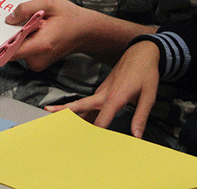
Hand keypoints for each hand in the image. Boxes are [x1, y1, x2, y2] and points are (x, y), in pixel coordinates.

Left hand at [4, 0, 96, 70]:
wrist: (85, 32)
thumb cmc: (70, 17)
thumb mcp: (50, 4)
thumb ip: (27, 8)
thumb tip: (9, 19)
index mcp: (41, 44)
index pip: (11, 51)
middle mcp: (37, 59)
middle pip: (11, 48)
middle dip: (12, 33)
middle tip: (22, 19)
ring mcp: (37, 63)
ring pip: (16, 49)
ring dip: (20, 36)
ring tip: (36, 25)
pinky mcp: (36, 63)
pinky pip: (22, 51)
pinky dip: (25, 40)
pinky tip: (37, 31)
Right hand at [45, 40, 159, 137]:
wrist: (142, 52)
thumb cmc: (146, 73)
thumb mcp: (149, 96)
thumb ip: (141, 117)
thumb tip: (137, 136)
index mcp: (115, 97)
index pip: (102, 120)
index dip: (96, 133)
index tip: (88, 144)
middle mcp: (104, 94)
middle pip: (80, 105)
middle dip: (64, 111)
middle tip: (47, 115)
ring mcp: (101, 91)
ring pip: (81, 104)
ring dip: (67, 111)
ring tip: (52, 118)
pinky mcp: (102, 90)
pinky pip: (87, 102)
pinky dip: (78, 110)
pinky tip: (75, 118)